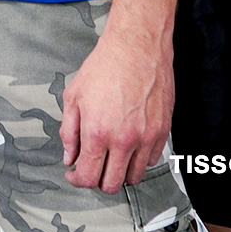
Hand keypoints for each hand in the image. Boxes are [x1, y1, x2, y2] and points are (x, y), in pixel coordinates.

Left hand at [59, 27, 173, 193]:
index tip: (75, 174)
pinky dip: (140, 159)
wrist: (137, 47)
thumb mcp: (73, 96)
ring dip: (121, 172)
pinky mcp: (162, 131)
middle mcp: (124, 139)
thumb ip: (68, 131)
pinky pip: (152, 160)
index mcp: (97, 132)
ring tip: (112, 157)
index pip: (88, 177)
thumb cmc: (107, 65)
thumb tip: (69, 155)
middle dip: (99, 181)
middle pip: (112, 184)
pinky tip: (130, 145)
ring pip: (134, 177)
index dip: (77, 180)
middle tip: (94, 168)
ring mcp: (146, 137)